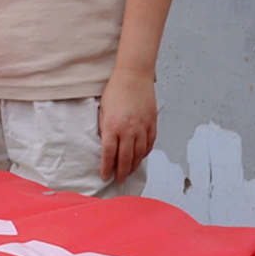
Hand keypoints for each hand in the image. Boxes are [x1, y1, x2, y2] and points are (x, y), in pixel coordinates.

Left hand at [98, 68, 158, 184]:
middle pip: (125, 158)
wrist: (134, 75)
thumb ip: (105, 128)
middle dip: (121, 172)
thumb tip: (107, 144)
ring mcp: (142, 127)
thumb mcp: (103, 110)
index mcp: (113, 126)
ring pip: (139, 154)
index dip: (107, 168)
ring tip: (128, 172)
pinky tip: (140, 157)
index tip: (105, 176)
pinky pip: (149, 143)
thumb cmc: (115, 90)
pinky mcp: (151, 123)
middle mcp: (128, 130)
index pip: (109, 154)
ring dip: (133, 165)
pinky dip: (145, 153)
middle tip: (118, 179)